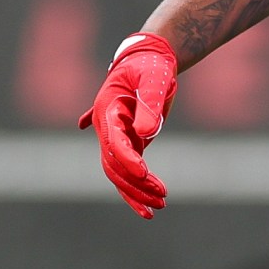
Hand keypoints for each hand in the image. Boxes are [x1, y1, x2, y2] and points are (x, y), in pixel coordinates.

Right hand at [80, 33, 178, 217]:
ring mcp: (117, 137)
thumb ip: (150, 102)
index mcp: (108, 109)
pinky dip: (136, 190)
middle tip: (161, 198)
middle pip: (113, 164)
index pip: (114, 141)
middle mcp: (107, 127)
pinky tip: (149, 208)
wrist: (149, 60)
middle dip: (135, 184)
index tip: (144, 173)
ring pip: (118, 173)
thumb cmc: (151, 65)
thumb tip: (146, 132)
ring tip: (160, 206)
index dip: (127, 158)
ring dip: (136, 192)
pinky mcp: (130, 143)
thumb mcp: (154, 78)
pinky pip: (128, 172)